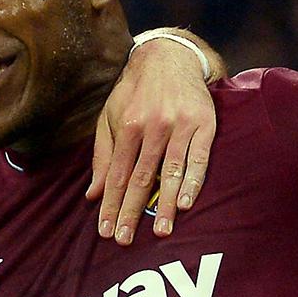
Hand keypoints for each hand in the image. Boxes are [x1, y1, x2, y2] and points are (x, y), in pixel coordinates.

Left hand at [89, 37, 216, 244]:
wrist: (169, 56)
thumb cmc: (135, 92)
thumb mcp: (111, 117)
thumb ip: (103, 156)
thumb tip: (93, 194)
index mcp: (128, 126)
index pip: (118, 175)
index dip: (112, 205)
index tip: (106, 231)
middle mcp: (153, 126)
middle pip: (142, 178)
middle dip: (132, 212)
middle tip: (126, 240)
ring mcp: (180, 125)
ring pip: (171, 172)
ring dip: (166, 205)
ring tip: (161, 232)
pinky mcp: (204, 123)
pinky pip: (199, 158)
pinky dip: (193, 182)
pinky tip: (186, 203)